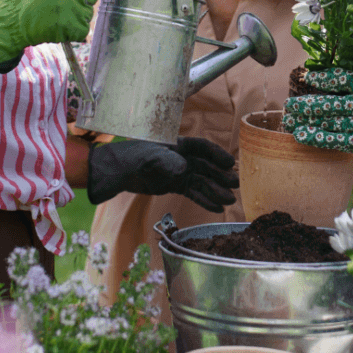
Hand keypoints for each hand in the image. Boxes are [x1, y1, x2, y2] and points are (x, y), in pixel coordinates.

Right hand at [0, 0, 99, 71]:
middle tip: (59, 3)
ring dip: (75, 17)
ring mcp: (74, 5)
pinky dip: (72, 32)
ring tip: (54, 14)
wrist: (8, 16)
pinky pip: (83, 30)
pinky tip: (56, 26)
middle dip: (81, 0)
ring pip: (88, 13)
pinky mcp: (73, 25)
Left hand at [87, 137, 238, 211]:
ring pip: (202, 182)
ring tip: (229, 202)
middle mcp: (182, 157)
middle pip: (206, 166)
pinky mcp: (175, 185)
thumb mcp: (148, 157)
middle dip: (220, 176)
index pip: (203, 147)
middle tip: (235, 185)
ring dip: (215, 191)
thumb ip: (165, 162)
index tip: (230, 163)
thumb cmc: (132, 157)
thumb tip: (183, 169)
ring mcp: (180, 172)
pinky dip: (204, 200)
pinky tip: (216, 208)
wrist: (117, 171)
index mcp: (179, 144)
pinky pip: (193, 193)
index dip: (217, 155)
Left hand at [283, 68, 352, 158]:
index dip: (324, 78)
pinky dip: (318, 137)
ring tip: (289, 120)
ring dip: (307, 121)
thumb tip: (321, 75)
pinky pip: (337, 140)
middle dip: (307, 104)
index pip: (344, 80)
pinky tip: (302, 135)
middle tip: (288, 105)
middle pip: (331, 103)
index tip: (307, 76)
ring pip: (330, 122)